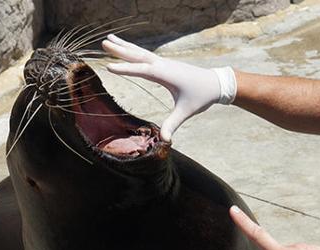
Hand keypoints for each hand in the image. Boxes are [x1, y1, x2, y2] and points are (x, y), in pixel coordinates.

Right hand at [101, 34, 235, 140]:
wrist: (215, 83)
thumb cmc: (201, 97)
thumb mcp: (186, 112)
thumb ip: (173, 124)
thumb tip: (165, 140)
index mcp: (165, 74)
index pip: (141, 70)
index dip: (125, 69)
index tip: (108, 67)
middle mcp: (163, 65)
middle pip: (137, 55)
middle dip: (120, 50)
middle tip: (103, 42)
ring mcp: (164, 63)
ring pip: (140, 52)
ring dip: (125, 46)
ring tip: (109, 38)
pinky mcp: (165, 64)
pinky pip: (145, 55)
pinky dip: (134, 50)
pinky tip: (127, 49)